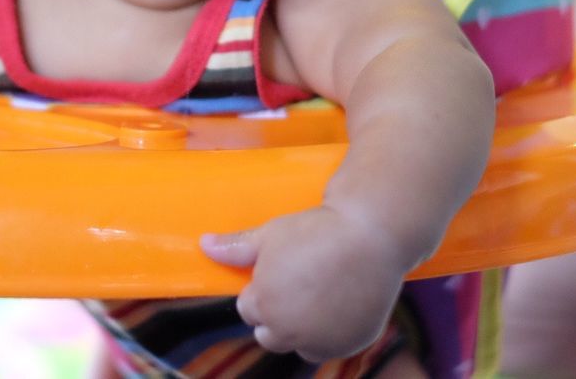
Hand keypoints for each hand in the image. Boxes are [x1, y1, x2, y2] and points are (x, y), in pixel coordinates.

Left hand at [201, 204, 407, 361]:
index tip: (277, 272)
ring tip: (317, 294)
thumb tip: (204, 244)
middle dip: (276, 314)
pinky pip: (333, 345)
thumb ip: (236, 247)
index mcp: (264, 306)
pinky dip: (332, 332)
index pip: (249, 309)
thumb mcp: (270, 234)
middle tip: (296, 284)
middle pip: (269, 334)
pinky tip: (339, 303)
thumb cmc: (317, 231)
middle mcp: (290, 331)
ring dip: (302, 328)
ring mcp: (322, 340)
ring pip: (301, 344)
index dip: (261, 289)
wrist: (370, 234)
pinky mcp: (352, 342)